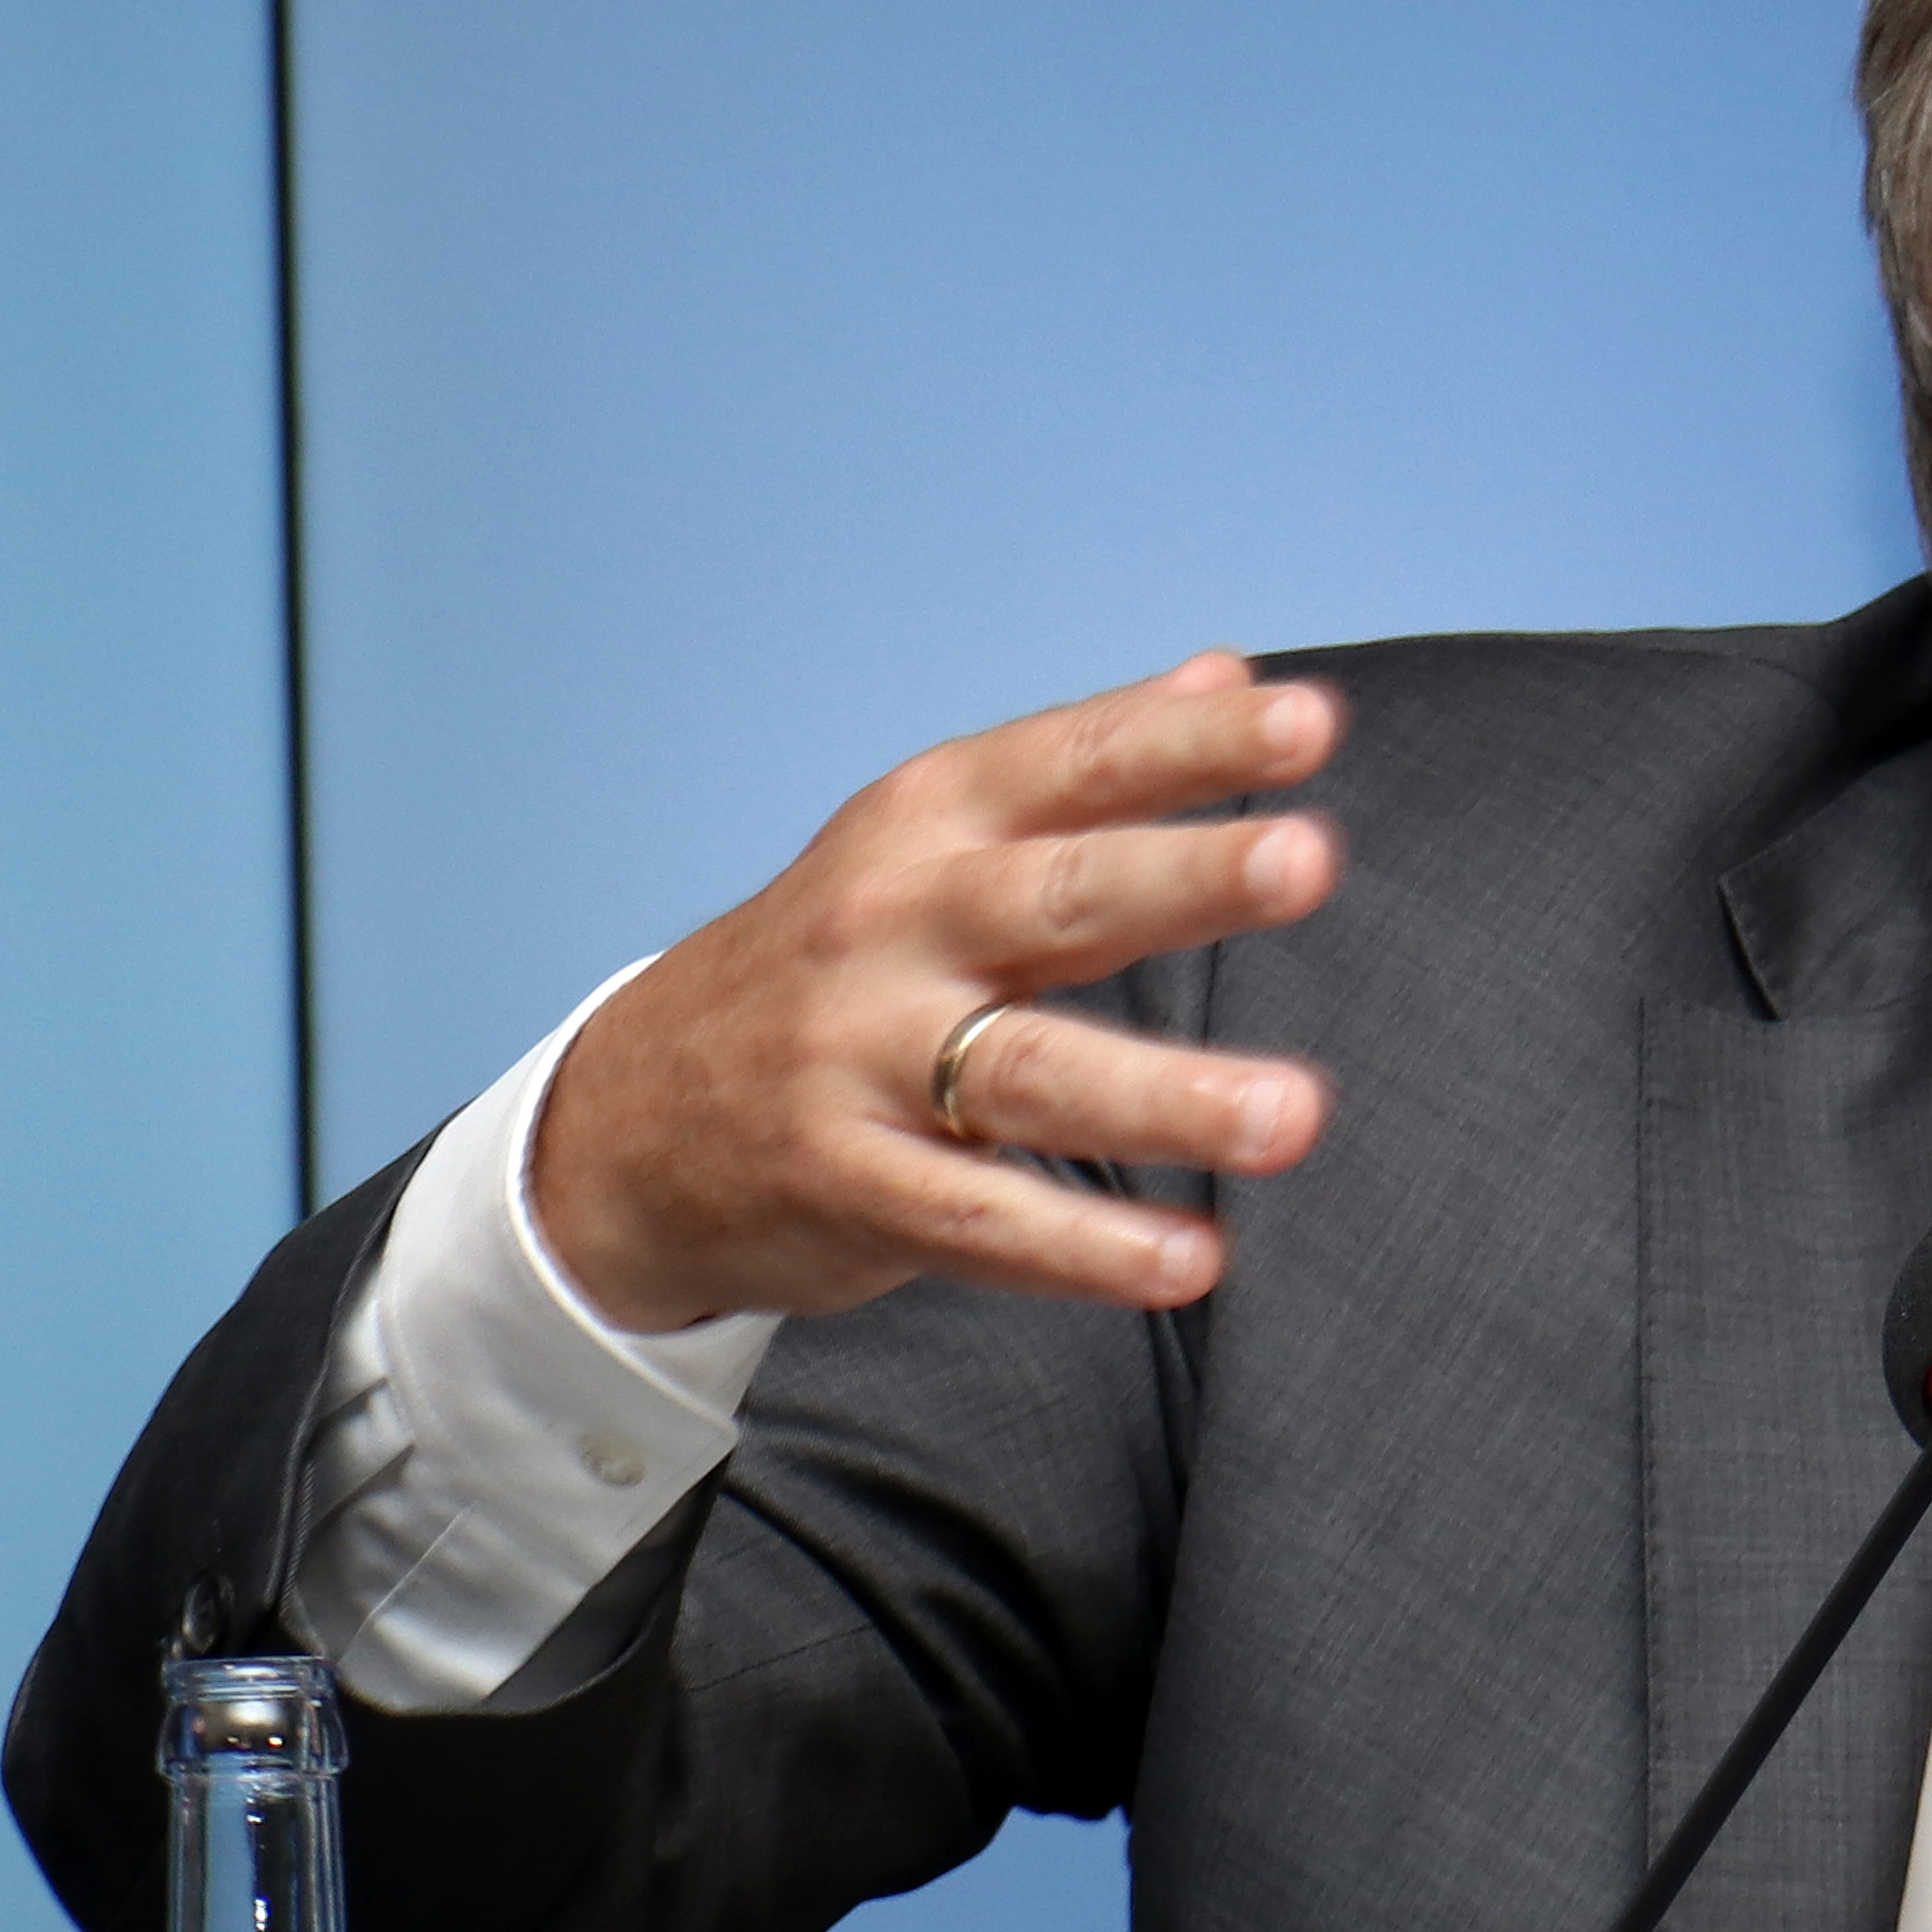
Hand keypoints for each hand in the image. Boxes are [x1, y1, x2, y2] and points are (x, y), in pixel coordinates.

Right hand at [531, 653, 1344, 1330]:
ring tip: (1291, 1114)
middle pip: (1061, 896)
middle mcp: (896, 924)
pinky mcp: (847, 1183)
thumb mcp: (929, 834)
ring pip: (1032, 1072)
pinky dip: (1087, 1248)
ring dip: (1167, 1095)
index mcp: (930, 823)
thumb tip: (1231, 671)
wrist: (622, 1119)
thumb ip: (1087, 764)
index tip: (1309, 720)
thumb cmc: (830, 961)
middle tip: (1308, 861)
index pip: (1080, 762)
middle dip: (1186, 877)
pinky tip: (1190, 1260)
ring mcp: (862, 1057)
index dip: (1193, 741)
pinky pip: (981, 1221)